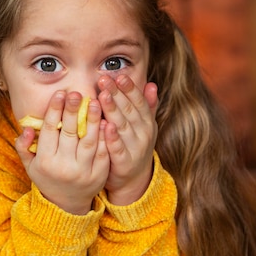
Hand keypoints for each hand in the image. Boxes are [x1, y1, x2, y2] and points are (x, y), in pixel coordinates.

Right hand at [16, 90, 109, 214]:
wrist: (66, 205)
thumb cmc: (46, 178)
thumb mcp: (30, 165)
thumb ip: (23, 146)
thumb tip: (26, 128)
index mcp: (45, 161)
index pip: (49, 130)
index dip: (54, 110)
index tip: (60, 93)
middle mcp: (64, 166)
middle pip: (69, 132)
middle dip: (73, 110)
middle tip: (77, 93)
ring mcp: (83, 171)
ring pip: (89, 140)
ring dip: (93, 119)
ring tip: (95, 102)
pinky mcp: (99, 175)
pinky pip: (103, 151)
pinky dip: (105, 135)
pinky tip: (106, 120)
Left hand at [97, 75, 157, 205]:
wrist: (133, 180)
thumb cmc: (133, 146)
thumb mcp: (142, 126)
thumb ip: (146, 106)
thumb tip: (152, 84)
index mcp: (146, 122)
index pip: (138, 101)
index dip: (129, 88)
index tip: (118, 75)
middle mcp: (143, 133)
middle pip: (129, 110)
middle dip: (117, 94)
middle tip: (104, 80)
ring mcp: (135, 148)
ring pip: (123, 126)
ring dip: (113, 110)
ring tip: (103, 96)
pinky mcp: (125, 163)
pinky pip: (118, 148)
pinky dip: (112, 137)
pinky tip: (105, 126)